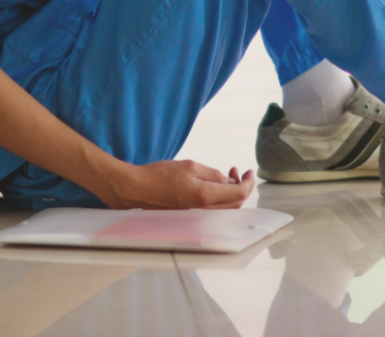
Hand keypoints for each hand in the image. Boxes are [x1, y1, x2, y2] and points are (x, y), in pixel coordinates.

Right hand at [104, 159, 254, 209]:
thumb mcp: (189, 166)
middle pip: (235, 205)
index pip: (238, 194)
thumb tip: (227, 181)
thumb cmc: (159, 175)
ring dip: (231, 193)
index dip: (248, 183)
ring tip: (226, 175)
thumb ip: (212, 174)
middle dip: (241, 187)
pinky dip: (219, 199)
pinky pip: (213, 211)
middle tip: (237, 171)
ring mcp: (196, 217)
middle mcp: (203, 212)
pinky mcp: (189, 218)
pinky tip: (213, 185)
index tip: (249, 171)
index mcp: (204, 197)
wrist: (135, 190)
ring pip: (225, 209)